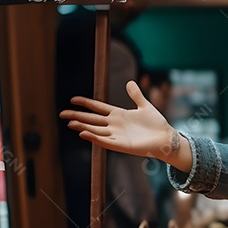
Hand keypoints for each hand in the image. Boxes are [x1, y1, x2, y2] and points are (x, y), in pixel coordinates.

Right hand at [60, 81, 187, 168]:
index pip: (98, 107)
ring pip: (95, 130)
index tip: (73, 99)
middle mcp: (115, 125)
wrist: (166, 138)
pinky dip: (94, 138)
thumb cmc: (157, 124)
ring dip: (83, 127)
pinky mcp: (121, 145)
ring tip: (70, 124)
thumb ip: (136, 96)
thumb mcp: (145, 106)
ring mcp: (117, 135)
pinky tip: (84, 134)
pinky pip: (105, 141)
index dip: (85, 103)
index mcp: (119, 114)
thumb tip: (130, 82)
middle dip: (77, 116)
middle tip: (61, 114)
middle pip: (92, 119)